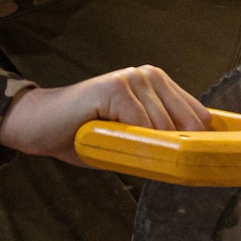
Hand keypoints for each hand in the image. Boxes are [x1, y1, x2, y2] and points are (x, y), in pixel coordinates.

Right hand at [0, 65, 210, 164]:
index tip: (197, 165)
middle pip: (187, 123)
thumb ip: (161, 143)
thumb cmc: (86, 135)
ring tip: (118, 147)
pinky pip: (140, 125)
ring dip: (146, 148)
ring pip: (163, 127)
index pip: (200, 115)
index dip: (199, 142)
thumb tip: (194, 164)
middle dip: (175, 150)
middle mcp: (150, 75)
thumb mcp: (132, 139)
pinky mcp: (115, 87)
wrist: (40, 126)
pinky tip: (110, 141)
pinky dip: (131, 143)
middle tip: (153, 164)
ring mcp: (132, 78)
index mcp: (159, 84)